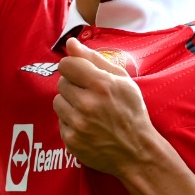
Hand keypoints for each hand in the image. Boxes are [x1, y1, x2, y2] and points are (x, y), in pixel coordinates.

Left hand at [53, 37, 160, 176]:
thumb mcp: (122, 80)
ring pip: (58, 102)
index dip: (73, 68)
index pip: (66, 64)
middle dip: (74, 87)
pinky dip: (71, 122)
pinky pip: (60, 122)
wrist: (137, 151)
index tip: (81, 75)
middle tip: (90, 96)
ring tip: (88, 111)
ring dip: (70, 104)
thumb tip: (70, 43)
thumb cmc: (131, 111)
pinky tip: (87, 126)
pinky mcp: (71, 141)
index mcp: (101, 84)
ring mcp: (78, 124)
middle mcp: (87, 104)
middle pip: (61, 83)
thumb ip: (94, 59)